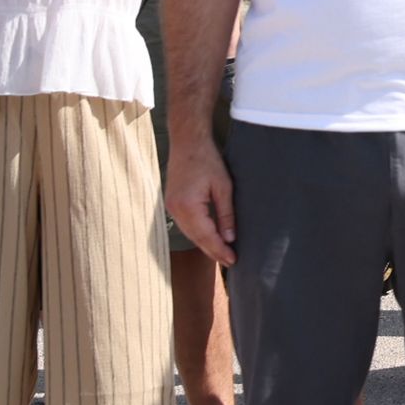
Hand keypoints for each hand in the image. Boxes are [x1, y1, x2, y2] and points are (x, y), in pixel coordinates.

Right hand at [166, 133, 236, 266]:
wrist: (187, 142)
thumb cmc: (207, 160)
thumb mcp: (224, 187)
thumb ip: (226, 215)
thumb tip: (230, 238)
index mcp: (188, 206)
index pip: (206, 236)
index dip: (220, 250)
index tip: (233, 261)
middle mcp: (176, 210)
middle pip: (196, 238)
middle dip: (213, 251)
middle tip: (230, 262)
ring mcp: (171, 207)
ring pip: (190, 233)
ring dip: (205, 244)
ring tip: (222, 254)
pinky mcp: (172, 203)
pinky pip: (186, 225)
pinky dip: (198, 233)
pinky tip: (209, 238)